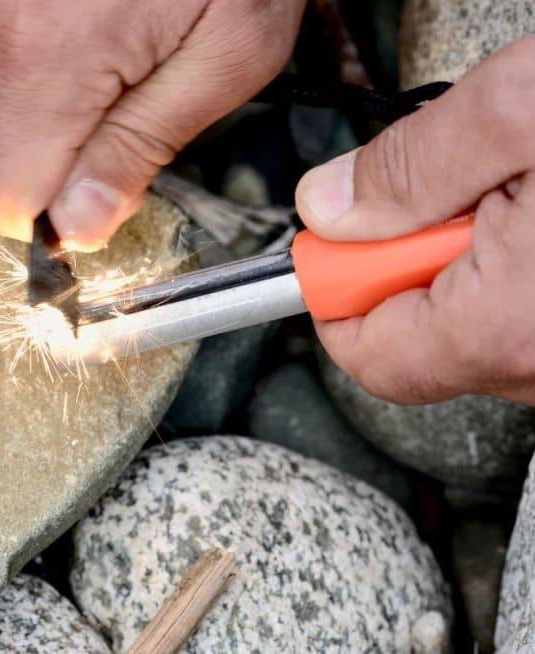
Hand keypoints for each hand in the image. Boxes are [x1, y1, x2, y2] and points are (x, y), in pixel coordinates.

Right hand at [0, 0, 304, 249]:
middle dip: (52, 150)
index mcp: (42, 57)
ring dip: (35, 98)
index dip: (46, 215)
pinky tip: (64, 17)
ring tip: (95, 35)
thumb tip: (78, 227)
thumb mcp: (226, 50)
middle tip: (117, 88)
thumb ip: (142, 148)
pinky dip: (16, 56)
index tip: (92, 192)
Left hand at [295, 37, 534, 405]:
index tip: (337, 243)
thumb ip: (409, 170)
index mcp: (509, 326)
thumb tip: (329, 208)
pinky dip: (528, 275)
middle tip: (463, 190)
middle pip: (429, 340)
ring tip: (532, 194)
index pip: (371, 354)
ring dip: (482, 262)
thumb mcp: (519, 110)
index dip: (338, 292)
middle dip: (417, 263)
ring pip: (489, 330)